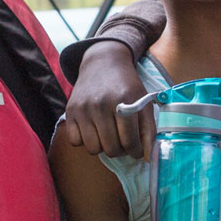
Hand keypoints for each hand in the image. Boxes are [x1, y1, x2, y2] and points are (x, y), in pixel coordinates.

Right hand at [61, 40, 150, 157]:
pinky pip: (75, 141)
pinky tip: (93, 130)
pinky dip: (84, 140)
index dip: (136, 151)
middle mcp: (101, 105)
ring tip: (109, 136)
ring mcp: (83, 108)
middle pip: (111, 148)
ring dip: (103, 147)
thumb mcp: (144, 102)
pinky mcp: (70, 110)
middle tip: (123, 142)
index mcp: (124, 102)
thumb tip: (150, 157)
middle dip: (121, 150)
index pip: (130, 141)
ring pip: (93, 148)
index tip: (137, 149)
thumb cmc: (127, 86)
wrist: (103, 63)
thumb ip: (149, 130)